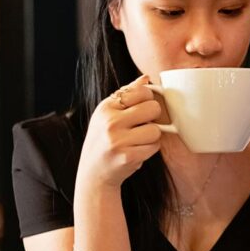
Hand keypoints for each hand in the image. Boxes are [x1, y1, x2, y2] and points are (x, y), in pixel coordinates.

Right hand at [78, 74, 163, 188]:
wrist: (93, 172)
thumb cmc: (104, 139)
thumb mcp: (108, 113)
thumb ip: (127, 94)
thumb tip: (146, 77)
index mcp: (106, 107)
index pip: (142, 92)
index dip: (148, 100)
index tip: (141, 109)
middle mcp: (110, 122)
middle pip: (153, 108)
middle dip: (153, 117)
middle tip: (142, 125)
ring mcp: (118, 140)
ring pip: (156, 129)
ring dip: (152, 136)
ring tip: (137, 140)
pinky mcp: (128, 157)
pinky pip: (155, 146)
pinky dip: (150, 149)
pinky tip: (137, 151)